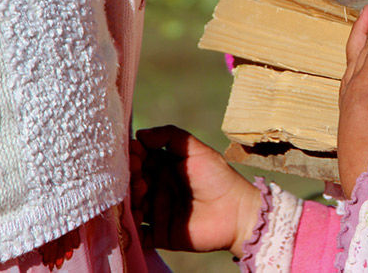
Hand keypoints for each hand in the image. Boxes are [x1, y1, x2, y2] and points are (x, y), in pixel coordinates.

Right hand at [130, 126, 260, 257]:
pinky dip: (130, 225)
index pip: (139, 160)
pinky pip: (136, 232)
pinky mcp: (158, 234)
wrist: (237, 213)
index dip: (133, 156)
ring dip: (129, 199)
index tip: (134, 154)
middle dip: (129, 177)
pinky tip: (137, 216)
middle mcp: (157, 188)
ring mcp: (156, 211)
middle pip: (131, 182)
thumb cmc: (219, 178)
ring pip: (130, 205)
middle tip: (139, 175)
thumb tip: (139, 134)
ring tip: (141, 192)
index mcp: (165, 167)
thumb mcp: (197, 150)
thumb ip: (171, 136)